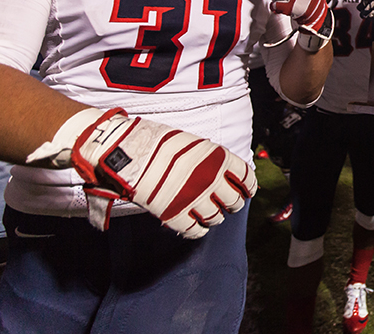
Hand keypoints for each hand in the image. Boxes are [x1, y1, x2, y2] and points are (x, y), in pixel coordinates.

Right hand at [71, 108, 256, 238]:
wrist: (126, 150)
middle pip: (234, 201)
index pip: (246, 177)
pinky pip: (194, 231)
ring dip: (213, 217)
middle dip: (231, 204)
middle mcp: (210, 178)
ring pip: (216, 218)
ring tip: (206, 214)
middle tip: (225, 204)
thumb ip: (209, 159)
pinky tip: (193, 226)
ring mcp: (193, 197)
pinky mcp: (174, 214)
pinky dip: (196, 231)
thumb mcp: (191, 143)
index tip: (246, 191)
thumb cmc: (156, 142)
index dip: (247, 187)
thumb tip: (222, 171)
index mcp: (217, 157)